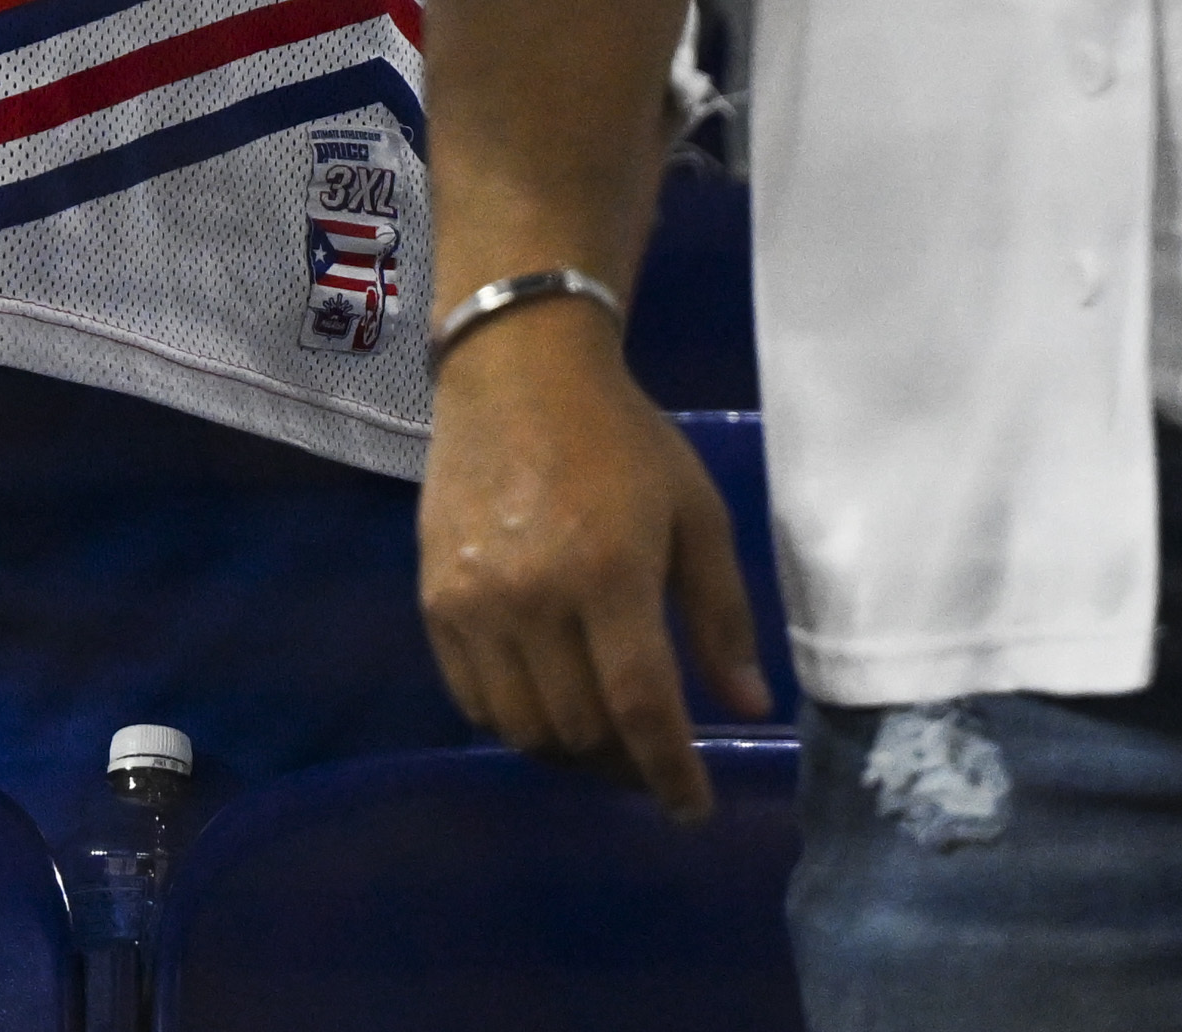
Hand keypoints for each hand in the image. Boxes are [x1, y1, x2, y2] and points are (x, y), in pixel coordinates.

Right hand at [418, 311, 768, 822]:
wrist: (516, 373)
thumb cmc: (622, 440)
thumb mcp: (697, 513)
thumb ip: (721, 615)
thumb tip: (747, 705)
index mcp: (609, 571)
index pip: (640, 707)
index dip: (671, 772)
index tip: (694, 809)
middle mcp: (533, 598)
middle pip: (581, 730)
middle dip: (627, 765)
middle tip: (655, 760)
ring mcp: (474, 604)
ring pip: (524, 730)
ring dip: (572, 754)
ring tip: (606, 742)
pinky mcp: (435, 604)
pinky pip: (475, 703)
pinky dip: (518, 725)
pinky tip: (550, 707)